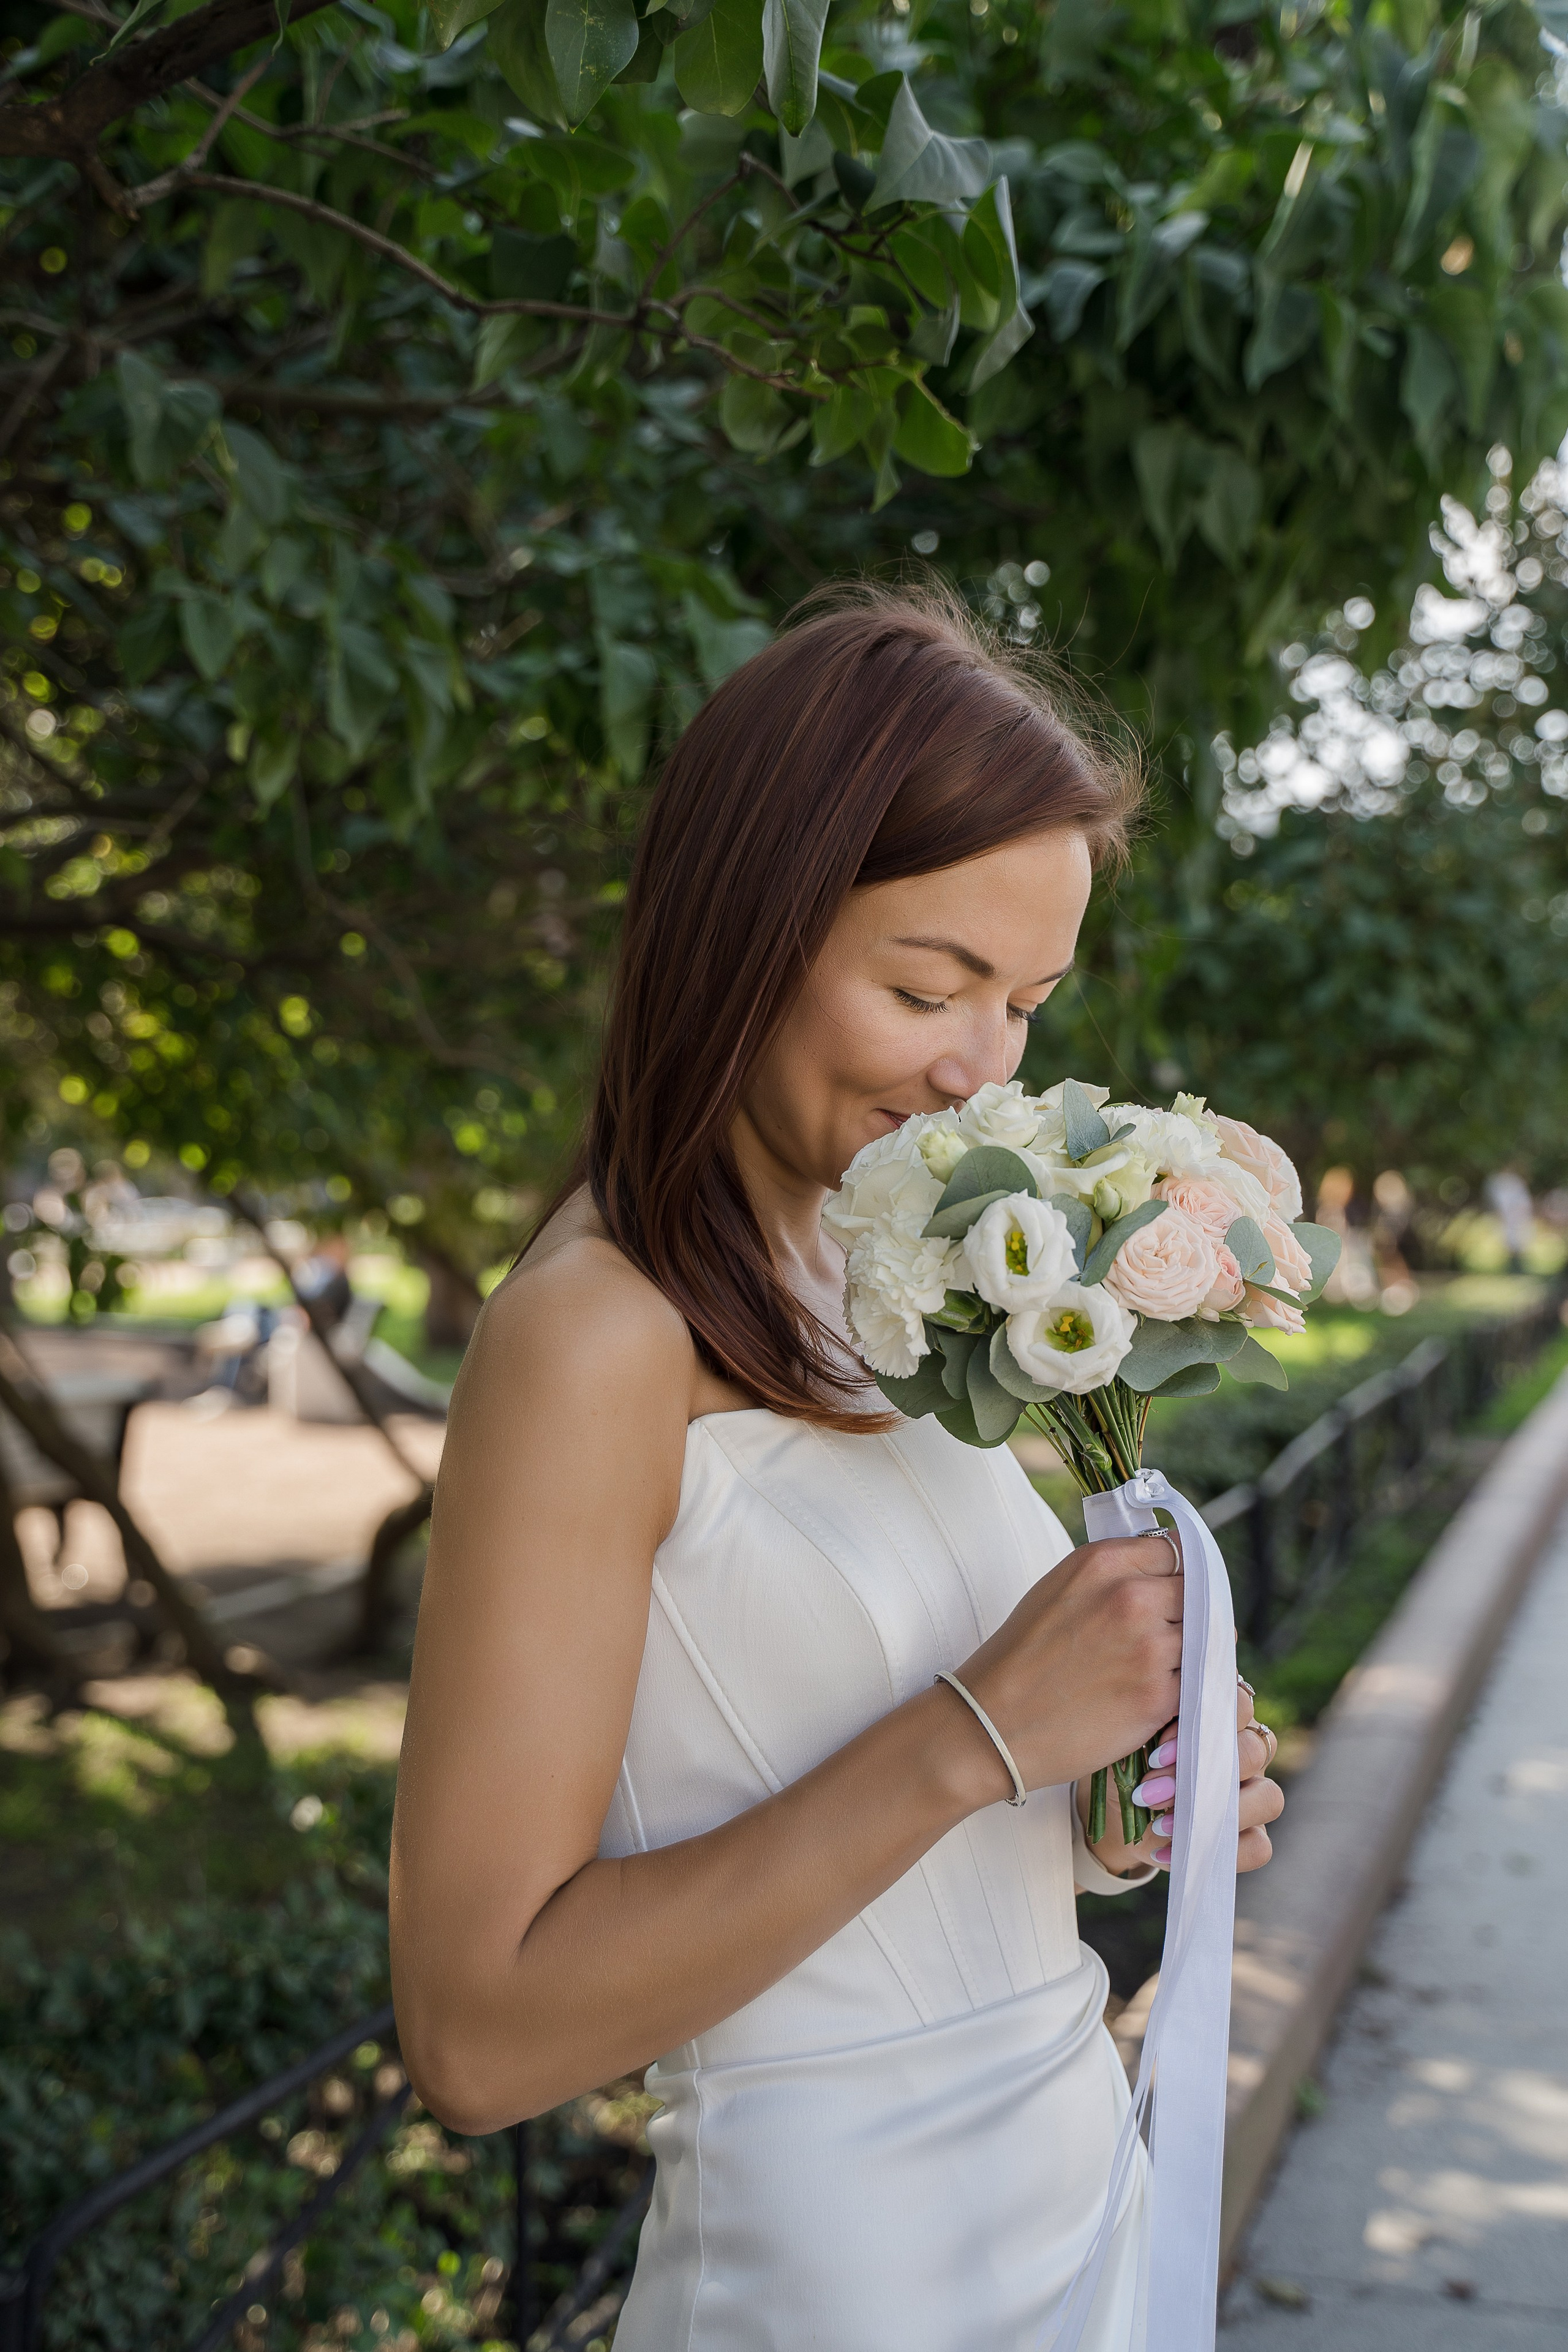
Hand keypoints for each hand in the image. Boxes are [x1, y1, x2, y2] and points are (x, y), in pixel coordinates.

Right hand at [948, 1538, 1183, 1801]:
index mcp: (1102, 1563)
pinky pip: (1196, 1682)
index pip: (1176, 1551)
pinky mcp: (1159, 1696)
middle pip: (1196, 1593)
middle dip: (1186, 1614)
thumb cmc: (1020, 1658)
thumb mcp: (1059, 1590)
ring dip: (1187, 1655)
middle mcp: (1131, 1597)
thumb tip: (1163, 1575)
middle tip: (1162, 1638)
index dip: (1175, 1575)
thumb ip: (1113, 1576)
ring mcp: (1150, 1648)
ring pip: (1203, 1639)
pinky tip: (1152, 1696)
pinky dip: (1183, 1690)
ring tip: (1151, 1670)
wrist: (993, 1724)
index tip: (1170, 1592)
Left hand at [1127, 1685, 1283, 1872]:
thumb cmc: (1131, 1763)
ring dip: (1215, 1813)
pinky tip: (1168, 1850)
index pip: (1239, 1703)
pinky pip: (1259, 1846)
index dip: (1203, 1726)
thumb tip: (1166, 1748)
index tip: (1156, 1752)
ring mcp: (1255, 1794)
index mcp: (1222, 1717)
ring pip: (1269, 1797)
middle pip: (1255, 1749)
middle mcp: (1246, 1751)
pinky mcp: (1253, 1836)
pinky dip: (1213, 1850)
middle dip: (1201, 1774)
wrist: (1119, 1810)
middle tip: (1151, 1792)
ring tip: (1161, 1825)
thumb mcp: (1135, 1742)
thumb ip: (1155, 1729)